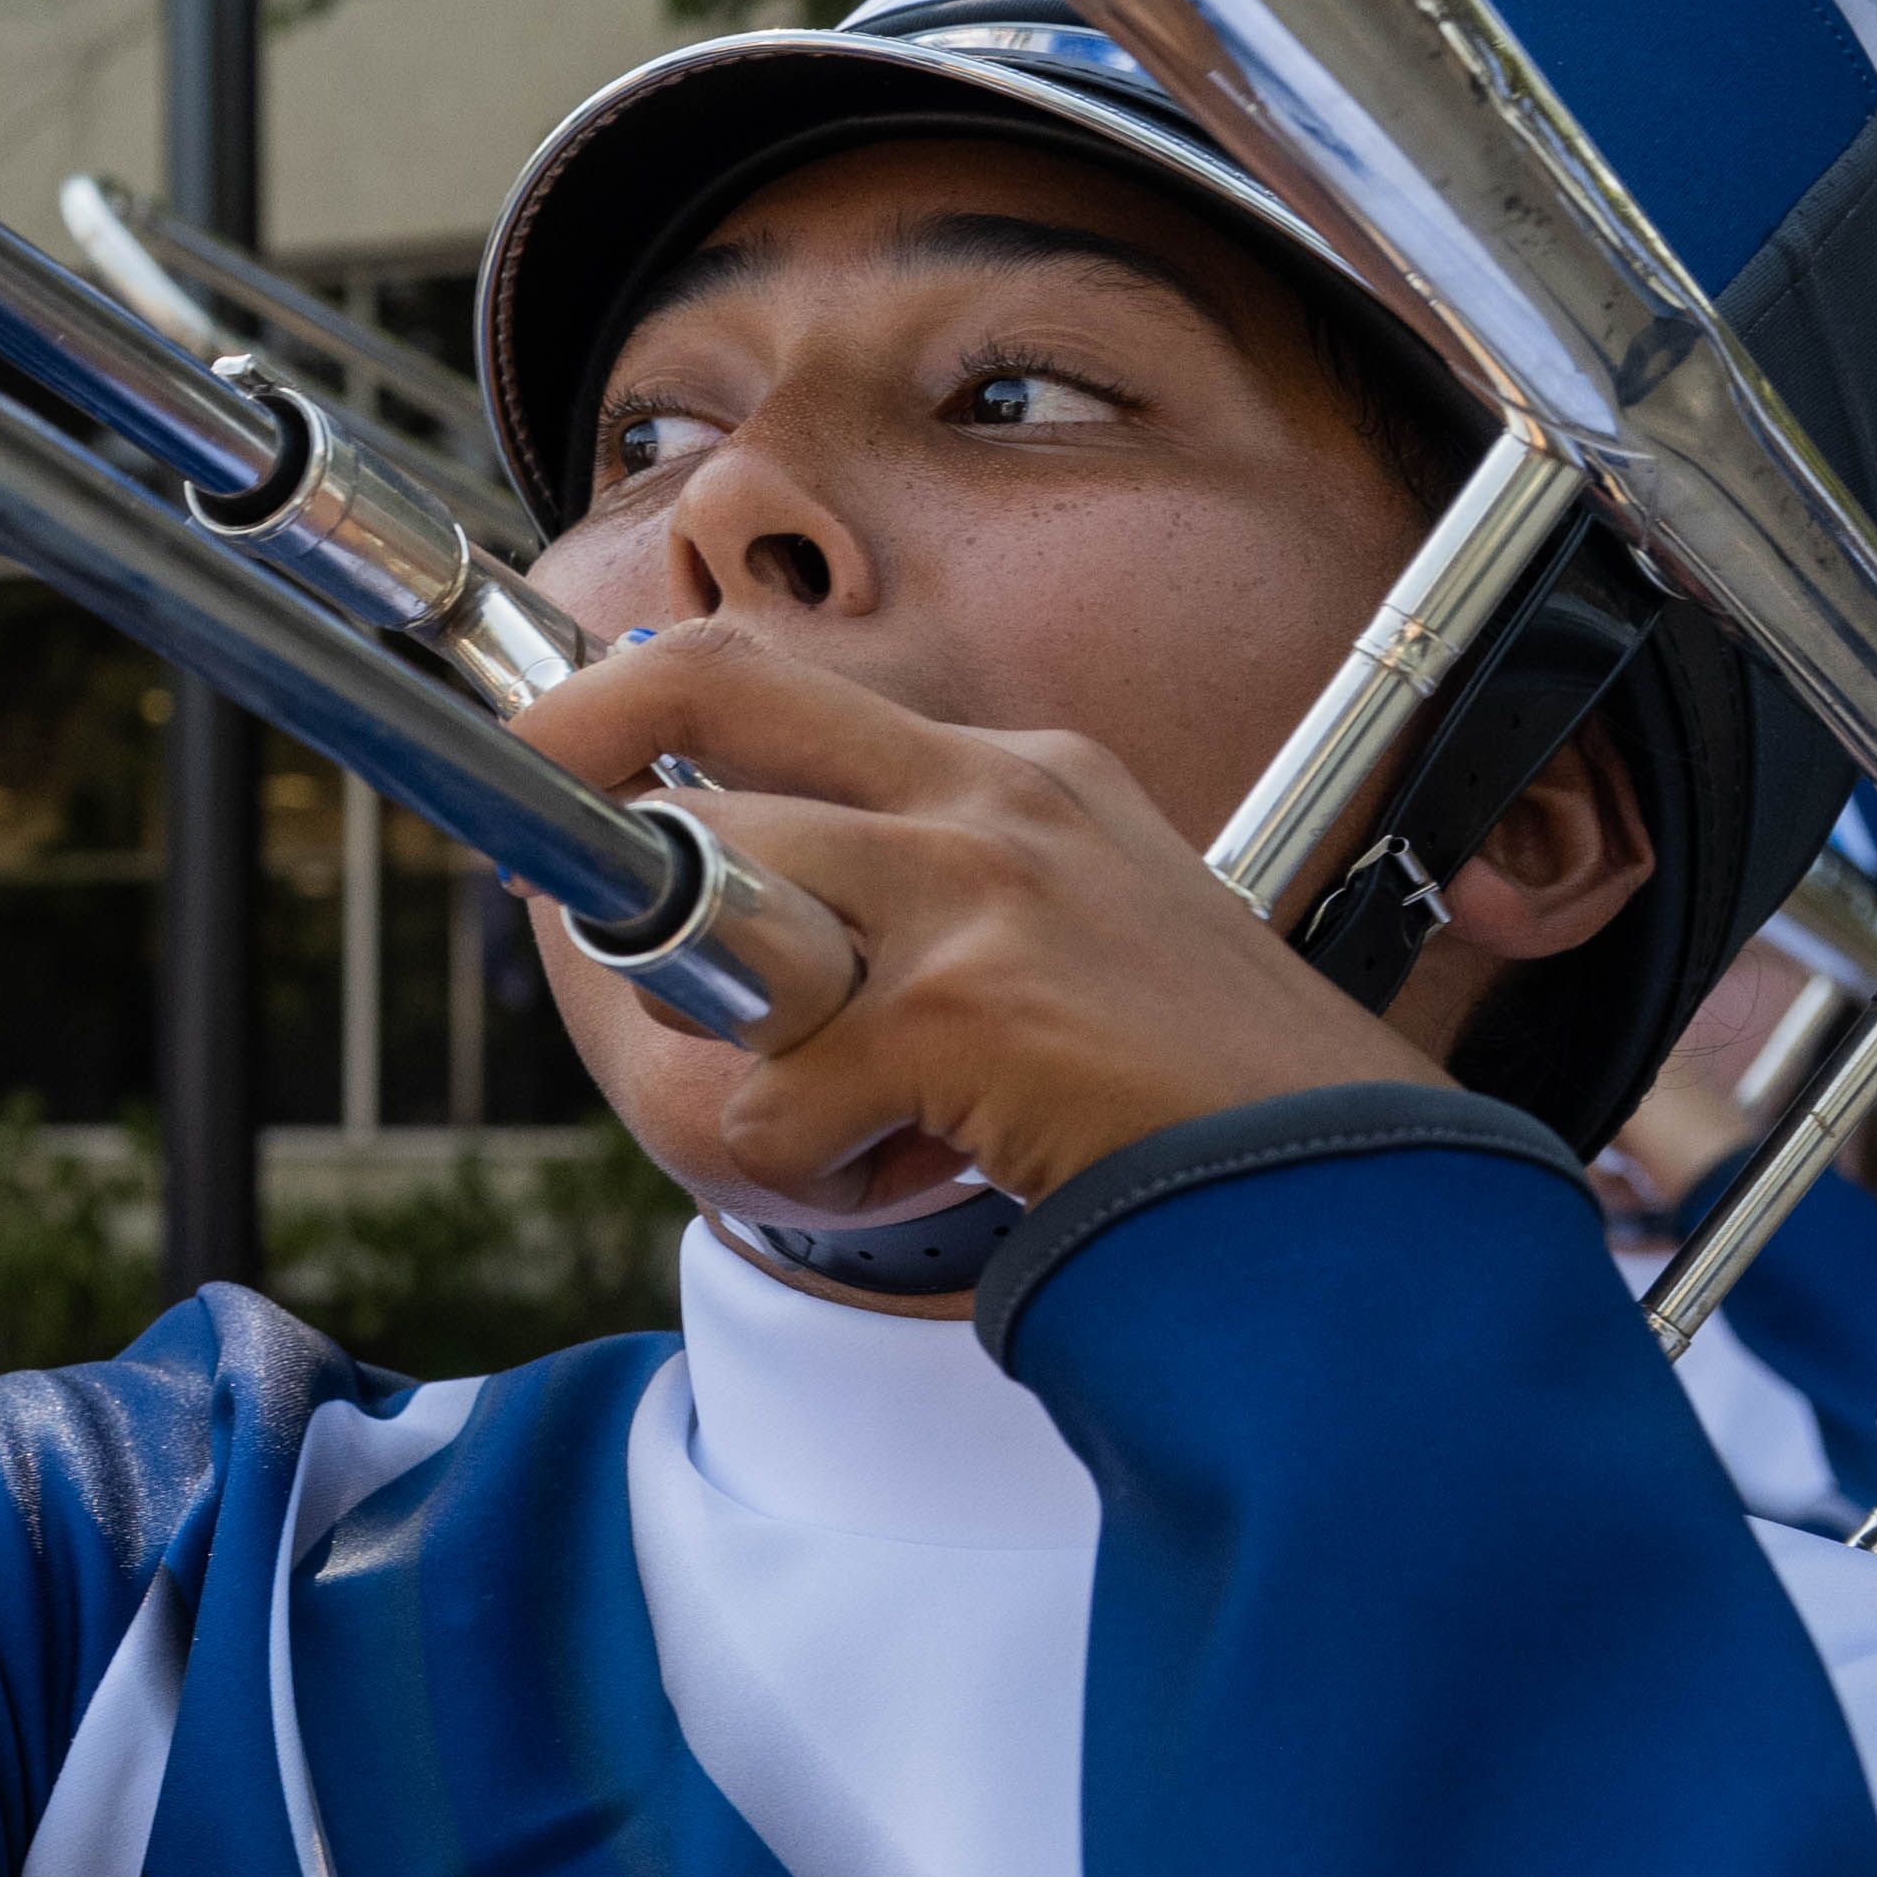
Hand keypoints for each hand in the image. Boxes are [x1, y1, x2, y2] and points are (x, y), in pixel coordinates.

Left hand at [507, 631, 1441, 1221]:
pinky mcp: (966, 1005)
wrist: (1354, 1200)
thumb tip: (741, 913)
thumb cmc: (1202, 1098)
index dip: (629, 699)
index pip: (775, 677)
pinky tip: (904, 1175)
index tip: (551, 746)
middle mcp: (999, 796)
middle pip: (714, 692)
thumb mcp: (1073, 938)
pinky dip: (805, 1161)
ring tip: (841, 1120)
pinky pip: (775, 1085)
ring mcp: (982, 889)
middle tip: (521, 846)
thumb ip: (924, 905)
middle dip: (582, 747)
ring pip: (723, 890)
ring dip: (734, 1032)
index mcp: (1021, 772)